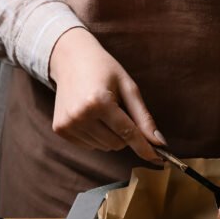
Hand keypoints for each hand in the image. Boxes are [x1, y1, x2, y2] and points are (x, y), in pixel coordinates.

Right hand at [49, 28, 164, 161]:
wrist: (70, 59)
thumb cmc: (104, 69)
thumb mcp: (128, 87)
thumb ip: (143, 117)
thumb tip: (159, 143)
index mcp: (99, 101)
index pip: (128, 133)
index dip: (145, 147)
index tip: (159, 159)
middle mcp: (80, 115)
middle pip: (117, 144)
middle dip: (125, 134)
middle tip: (118, 111)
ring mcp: (68, 124)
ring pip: (104, 147)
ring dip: (110, 135)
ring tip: (102, 110)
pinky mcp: (60, 129)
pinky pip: (89, 146)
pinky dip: (95, 136)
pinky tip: (90, 116)